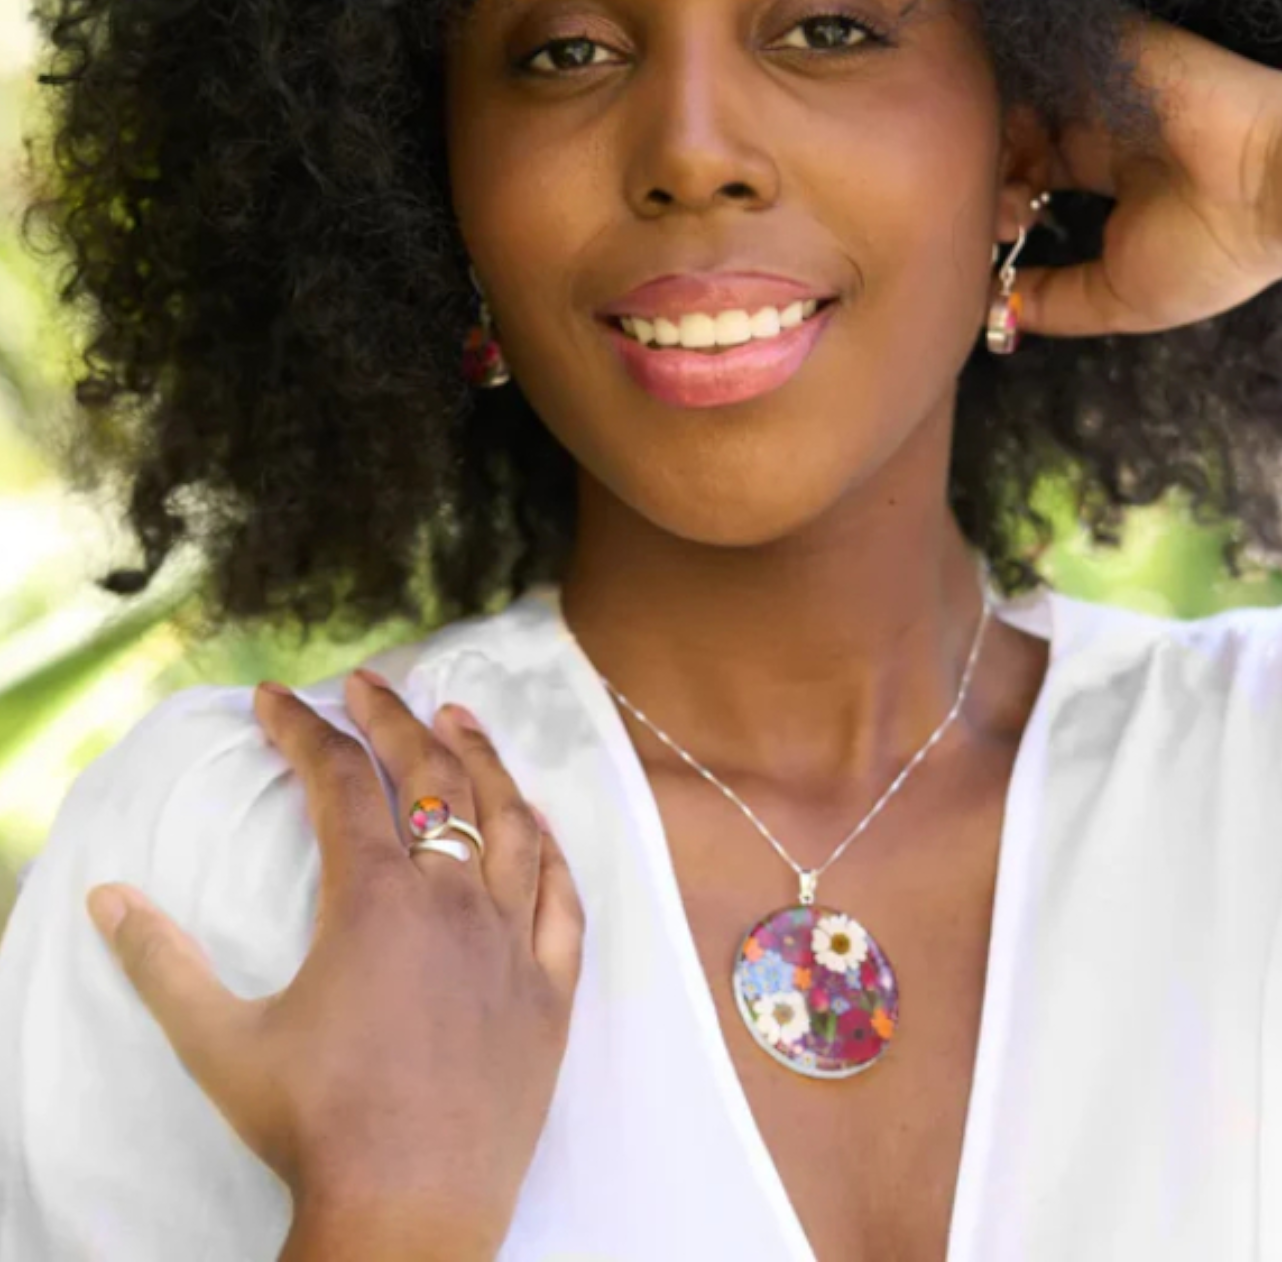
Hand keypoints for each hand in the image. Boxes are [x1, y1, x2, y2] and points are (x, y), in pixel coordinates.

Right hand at [83, 672, 584, 1256]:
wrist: (409, 1210)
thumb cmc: (314, 1124)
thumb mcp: (220, 1043)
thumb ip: (161, 965)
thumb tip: (108, 899)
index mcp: (375, 900)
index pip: (339, 782)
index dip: (305, 730)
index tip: (277, 698)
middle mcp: (453, 900)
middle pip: (433, 780)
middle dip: (397, 719)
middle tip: (373, 681)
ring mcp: (513, 939)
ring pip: (512, 821)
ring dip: (485, 761)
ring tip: (461, 720)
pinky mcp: (552, 987)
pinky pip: (563, 898)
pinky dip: (550, 850)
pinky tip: (540, 826)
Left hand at [1016, 13, 1281, 336]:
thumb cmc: (1213, 251)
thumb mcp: (1118, 298)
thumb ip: (1052, 302)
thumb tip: (990, 309)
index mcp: (1110, 172)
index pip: (1024, 174)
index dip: (1000, 205)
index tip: (1007, 241)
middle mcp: (1100, 123)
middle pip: (1008, 135)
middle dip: (987, 179)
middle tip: (1005, 217)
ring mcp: (1102, 81)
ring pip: (1010, 97)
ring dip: (992, 147)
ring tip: (1014, 194)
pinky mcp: (1109, 44)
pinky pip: (1031, 52)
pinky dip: (1008, 94)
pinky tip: (1015, 139)